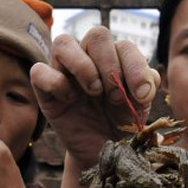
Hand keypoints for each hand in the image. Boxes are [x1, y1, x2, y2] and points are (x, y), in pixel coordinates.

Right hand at [30, 27, 159, 168]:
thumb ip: (147, 86)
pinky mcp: (45, 90)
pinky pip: (39, 71)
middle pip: (96, 35)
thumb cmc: (119, 125)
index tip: (141, 97)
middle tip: (115, 97)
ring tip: (93, 91)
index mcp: (115, 58)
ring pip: (63, 43)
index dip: (136, 68)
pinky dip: (55, 82)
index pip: (125, 46)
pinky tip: (69, 100)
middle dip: (110, 66)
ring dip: (82, 66)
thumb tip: (148, 77)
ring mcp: (64, 71)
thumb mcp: (139, 107)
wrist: (101, 152)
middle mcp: (88, 58)